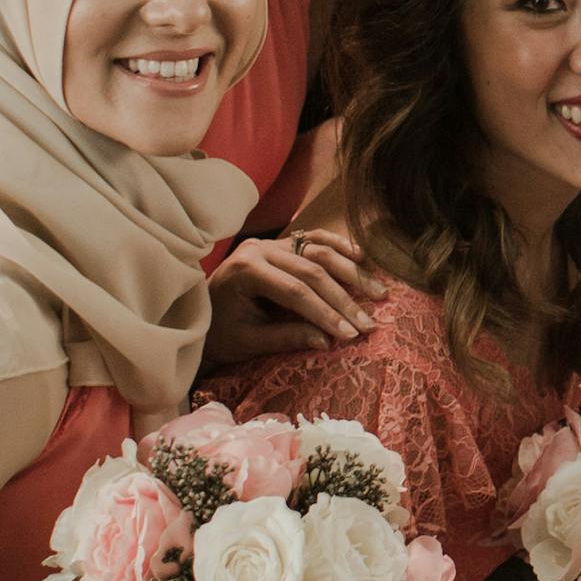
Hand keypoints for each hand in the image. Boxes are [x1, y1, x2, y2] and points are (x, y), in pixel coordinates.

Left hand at [205, 230, 380, 361]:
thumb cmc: (221, 332)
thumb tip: (329, 341)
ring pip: (320, 251)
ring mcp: (272, 242)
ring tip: (379, 293)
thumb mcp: (249, 341)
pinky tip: (361, 258)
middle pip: (313, 271)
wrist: (201, 315)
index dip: (325, 313)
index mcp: (246, 270)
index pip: (295, 291)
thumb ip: (287, 337)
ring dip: (352, 273)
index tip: (350, 335)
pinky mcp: (282, 243)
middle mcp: (260, 249)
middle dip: (344, 299)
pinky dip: (339, 246)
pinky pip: (316, 239)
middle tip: (369, 323)